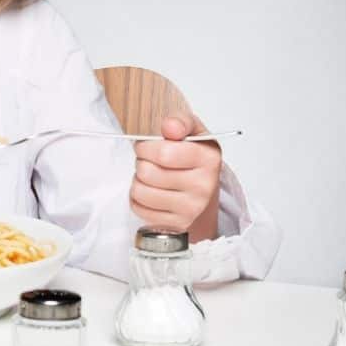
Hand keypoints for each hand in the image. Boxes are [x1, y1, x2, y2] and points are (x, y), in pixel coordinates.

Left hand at [130, 111, 221, 241]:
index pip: (164, 152)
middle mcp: (203, 186)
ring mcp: (190, 208)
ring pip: (140, 191)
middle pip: (148, 172)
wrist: (205, 197)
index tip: (144, 146)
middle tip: (146, 161)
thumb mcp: (194, 134)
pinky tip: (148, 192)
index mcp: (208, 158)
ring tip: (148, 176)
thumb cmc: (195, 162)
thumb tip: (169, 126)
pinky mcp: (175, 224)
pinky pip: (139, 208)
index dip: (146, 147)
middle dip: (140, 163)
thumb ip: (181, 122)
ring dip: (137, 180)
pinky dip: (137, 198)